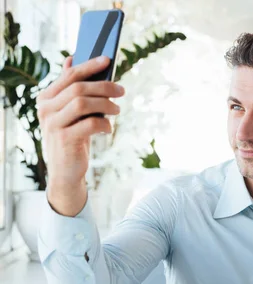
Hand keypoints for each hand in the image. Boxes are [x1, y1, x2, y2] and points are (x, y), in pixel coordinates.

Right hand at [37, 56, 123, 214]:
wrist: (66, 170)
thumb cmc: (72, 136)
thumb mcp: (71, 112)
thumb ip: (70, 88)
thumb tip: (71, 59)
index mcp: (46, 98)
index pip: (69, 75)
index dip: (89, 66)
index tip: (108, 59)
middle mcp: (46, 109)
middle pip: (78, 88)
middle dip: (104, 86)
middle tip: (122, 90)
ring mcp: (53, 124)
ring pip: (82, 103)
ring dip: (105, 104)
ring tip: (117, 110)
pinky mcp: (64, 139)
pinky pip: (89, 123)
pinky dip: (103, 123)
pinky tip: (108, 128)